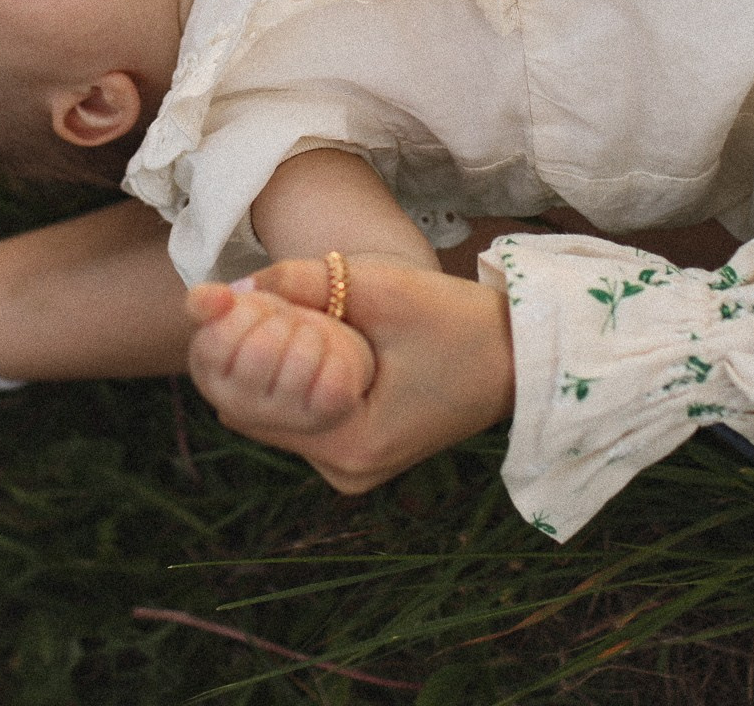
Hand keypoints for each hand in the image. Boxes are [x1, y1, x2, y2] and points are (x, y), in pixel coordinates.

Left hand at [185, 255, 514, 492]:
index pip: (248, 402)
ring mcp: (352, 468)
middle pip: (253, 414)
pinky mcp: (360, 454)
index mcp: (352, 443)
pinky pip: (300, 420)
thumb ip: (303, 282)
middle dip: (243, 354)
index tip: (236, 296)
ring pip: (273, 416)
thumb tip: (234, 285)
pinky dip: (290, 380)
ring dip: (265, 366)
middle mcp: (346, 471)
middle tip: (254, 299)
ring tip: (284, 313)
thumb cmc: (459, 322)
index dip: (231, 344)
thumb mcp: (380, 288)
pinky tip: (303, 339)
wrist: (522, 358)